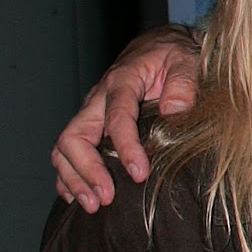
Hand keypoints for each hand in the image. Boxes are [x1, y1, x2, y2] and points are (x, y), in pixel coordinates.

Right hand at [51, 25, 201, 210]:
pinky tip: (77, 197)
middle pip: (75, 135)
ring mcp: (90, 112)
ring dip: (74, 178)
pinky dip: (68, 175)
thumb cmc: (174, 56)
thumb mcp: (186, 60)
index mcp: (122, 82)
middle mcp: (98, 98)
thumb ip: (183, 82)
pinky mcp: (90, 124)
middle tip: (106, 198)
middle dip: (87, 170)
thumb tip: (173, 109)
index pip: (116, 117)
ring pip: (65, 147)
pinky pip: (67, 151)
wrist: (159, 46)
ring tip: (92, 205)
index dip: (125, 147)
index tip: (139, 172)